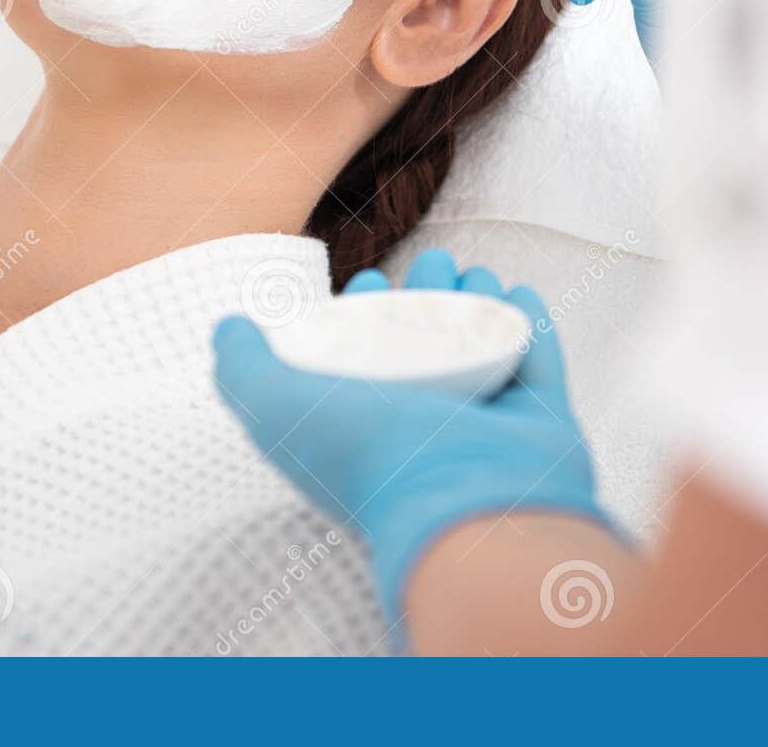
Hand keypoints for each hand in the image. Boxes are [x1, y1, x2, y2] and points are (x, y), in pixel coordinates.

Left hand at [212, 248, 608, 625]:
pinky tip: (519, 295)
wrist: (465, 506)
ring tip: (478, 271)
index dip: (364, 313)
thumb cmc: (371, 460)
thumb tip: (226, 328)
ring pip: (482, 351)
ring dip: (479, 305)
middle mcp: (426, 429)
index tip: (369, 278)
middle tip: (435, 261)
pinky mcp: (540, 423)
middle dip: (428, 296)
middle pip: (427, 347)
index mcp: (368, 428)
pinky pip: (537, 363)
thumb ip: (242, 369)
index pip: (364, 360)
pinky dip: (530, 326)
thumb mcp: (279, 411)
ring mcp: (488, 428)